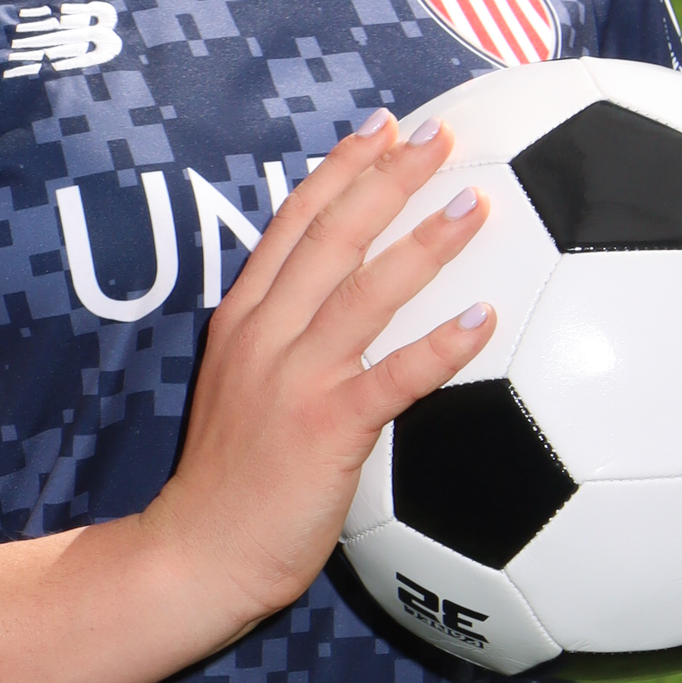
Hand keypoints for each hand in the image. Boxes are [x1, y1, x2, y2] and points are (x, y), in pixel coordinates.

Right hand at [147, 111, 496, 633]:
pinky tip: (485, 319)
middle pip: (331, 236)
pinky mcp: (326, 429)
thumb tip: (344, 312)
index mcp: (244, 320)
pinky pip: (395, 378)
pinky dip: (440, 345)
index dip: (340, 169)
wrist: (197, 556)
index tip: (381, 126)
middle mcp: (266, 335)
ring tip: (476, 202)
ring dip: (424, 241)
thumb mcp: (241, 388)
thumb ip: (285, 343)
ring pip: (365, 290)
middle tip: (438, 134)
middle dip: (386, 177)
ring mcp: (294, 379)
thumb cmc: (231, 483)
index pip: (294, 224)